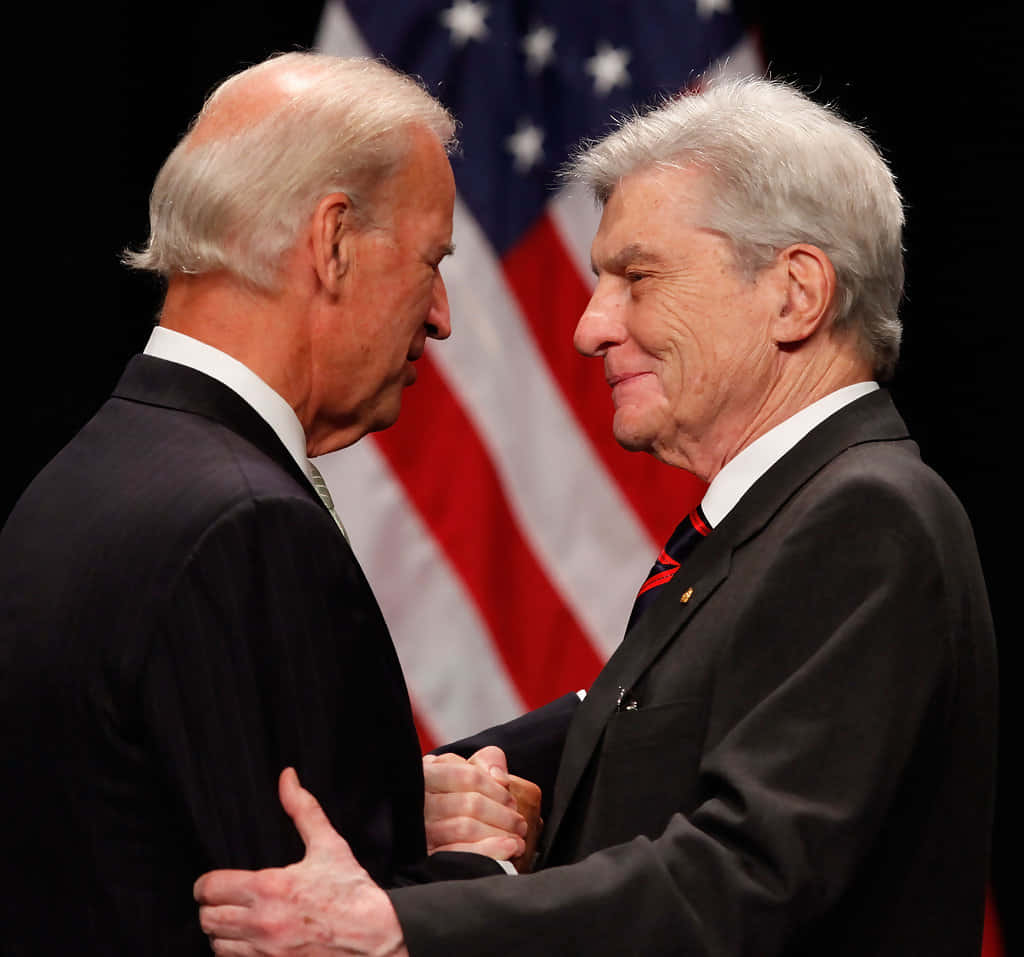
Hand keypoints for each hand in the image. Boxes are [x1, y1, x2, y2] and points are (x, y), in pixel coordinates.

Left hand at [194, 768, 406, 955]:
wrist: (376, 936)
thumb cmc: (352, 891)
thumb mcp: (328, 845)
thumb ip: (302, 809)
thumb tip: (287, 778)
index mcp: (270, 887)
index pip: (211, 888)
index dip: (206, 884)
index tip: (211, 884)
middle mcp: (262, 922)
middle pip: (208, 918)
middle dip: (212, 907)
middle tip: (223, 901)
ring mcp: (265, 951)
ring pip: (217, 945)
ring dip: (222, 932)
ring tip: (236, 921)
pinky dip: (235, 952)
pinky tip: (250, 941)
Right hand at [423, 746, 541, 871]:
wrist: (426, 834)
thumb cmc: (454, 796)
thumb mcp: (468, 769)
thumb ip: (487, 761)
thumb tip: (500, 777)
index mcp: (427, 773)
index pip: (469, 776)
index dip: (496, 790)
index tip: (512, 802)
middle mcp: (418, 801)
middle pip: (470, 804)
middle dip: (503, 816)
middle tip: (520, 825)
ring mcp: (419, 831)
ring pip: (465, 828)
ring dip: (499, 834)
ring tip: (518, 841)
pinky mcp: (425, 858)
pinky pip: (456, 855)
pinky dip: (486, 851)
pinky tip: (506, 850)